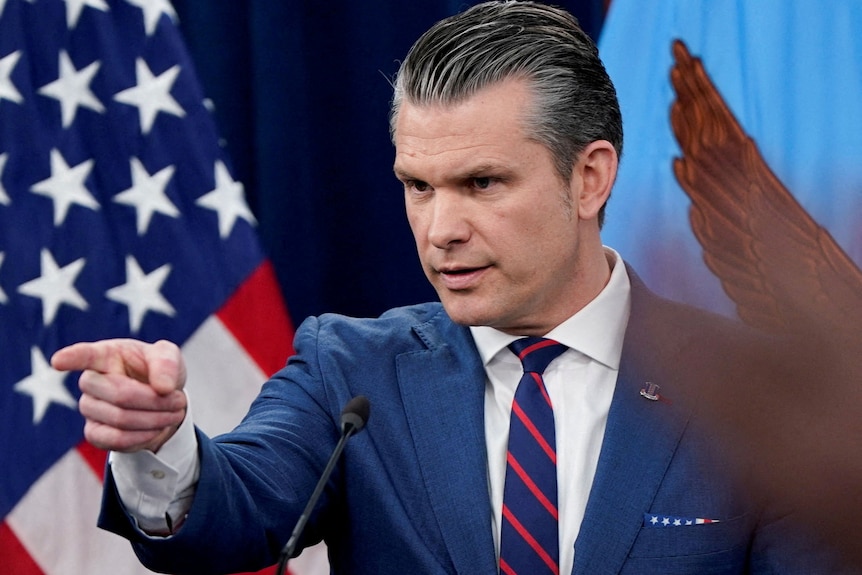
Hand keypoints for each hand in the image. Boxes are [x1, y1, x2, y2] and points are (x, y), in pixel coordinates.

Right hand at [51, 339, 187, 453]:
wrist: (161, 401)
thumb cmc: (158, 370)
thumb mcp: (169, 357)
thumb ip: (167, 365)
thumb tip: (162, 387)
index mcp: (106, 354)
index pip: (85, 355)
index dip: (72, 358)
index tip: (59, 361)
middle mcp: (91, 381)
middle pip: (120, 394)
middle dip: (156, 400)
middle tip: (180, 400)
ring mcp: (89, 408)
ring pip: (121, 419)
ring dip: (156, 419)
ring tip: (175, 412)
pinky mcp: (94, 433)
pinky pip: (116, 440)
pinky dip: (144, 436)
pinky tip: (158, 428)